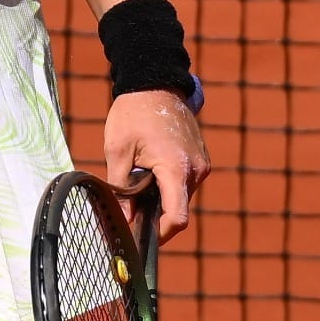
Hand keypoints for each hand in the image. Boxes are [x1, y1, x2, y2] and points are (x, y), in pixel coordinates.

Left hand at [105, 90, 209, 243]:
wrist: (155, 80)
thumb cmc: (133, 113)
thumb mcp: (118, 150)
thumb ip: (122, 188)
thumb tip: (124, 220)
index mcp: (177, 168)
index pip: (177, 218)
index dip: (160, 235)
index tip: (141, 239)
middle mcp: (196, 169)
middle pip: (177, 209)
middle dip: (155, 214)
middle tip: (130, 207)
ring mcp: (201, 163)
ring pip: (181, 196)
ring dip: (161, 197)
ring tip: (139, 178)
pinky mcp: (201, 158)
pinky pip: (185, 182)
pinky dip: (169, 184)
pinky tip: (150, 168)